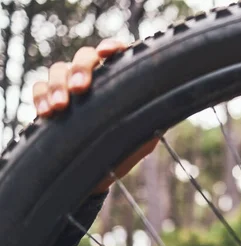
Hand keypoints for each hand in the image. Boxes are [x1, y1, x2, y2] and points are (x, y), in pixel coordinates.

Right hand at [32, 39, 159, 194]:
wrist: (96, 175)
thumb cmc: (125, 151)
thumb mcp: (145, 137)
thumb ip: (155, 118)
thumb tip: (173, 104)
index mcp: (118, 80)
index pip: (116, 54)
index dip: (111, 48)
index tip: (107, 54)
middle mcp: (94, 78)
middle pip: (84, 57)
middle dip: (80, 69)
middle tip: (80, 89)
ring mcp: (70, 87)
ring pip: (58, 69)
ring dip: (57, 85)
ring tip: (60, 107)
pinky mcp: (49, 100)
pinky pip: (38, 88)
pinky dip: (40, 96)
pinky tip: (45, 113)